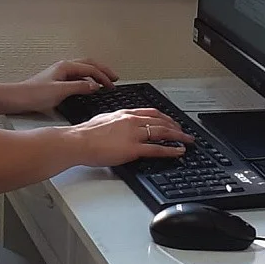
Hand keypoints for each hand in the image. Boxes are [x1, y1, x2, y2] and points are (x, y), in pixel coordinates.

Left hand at [19, 58, 119, 111]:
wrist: (17, 98)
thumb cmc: (34, 94)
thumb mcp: (60, 91)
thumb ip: (79, 87)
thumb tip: (95, 85)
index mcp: (65, 67)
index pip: (90, 68)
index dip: (103, 76)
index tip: (112, 84)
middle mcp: (63, 67)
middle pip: (88, 64)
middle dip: (103, 70)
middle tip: (115, 77)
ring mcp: (60, 73)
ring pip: (83, 70)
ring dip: (95, 74)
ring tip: (105, 81)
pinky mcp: (57, 81)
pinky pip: (77, 76)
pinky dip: (87, 79)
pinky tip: (89, 87)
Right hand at [69, 108, 193, 166]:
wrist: (78, 141)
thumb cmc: (85, 133)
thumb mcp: (103, 119)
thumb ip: (115, 121)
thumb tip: (118, 125)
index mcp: (124, 113)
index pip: (150, 112)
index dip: (164, 117)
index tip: (171, 121)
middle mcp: (131, 121)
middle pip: (160, 121)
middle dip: (175, 126)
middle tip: (184, 131)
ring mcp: (133, 134)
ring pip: (162, 132)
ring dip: (178, 136)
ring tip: (187, 140)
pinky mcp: (132, 148)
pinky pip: (156, 148)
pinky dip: (170, 150)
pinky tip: (178, 151)